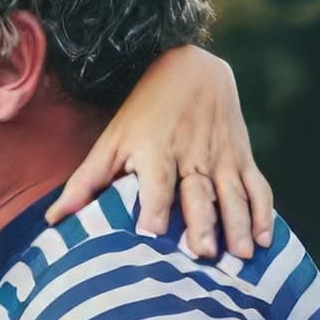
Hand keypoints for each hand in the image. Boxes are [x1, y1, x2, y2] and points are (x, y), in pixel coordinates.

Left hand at [44, 47, 272, 259]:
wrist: (190, 65)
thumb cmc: (142, 111)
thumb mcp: (112, 142)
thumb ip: (85, 182)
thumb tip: (53, 221)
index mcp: (156, 151)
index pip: (156, 184)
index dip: (153, 209)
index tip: (150, 237)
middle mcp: (191, 155)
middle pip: (199, 193)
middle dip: (203, 223)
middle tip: (205, 254)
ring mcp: (221, 156)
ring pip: (232, 193)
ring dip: (239, 224)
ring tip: (242, 255)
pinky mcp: (242, 156)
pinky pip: (258, 186)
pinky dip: (263, 213)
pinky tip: (266, 241)